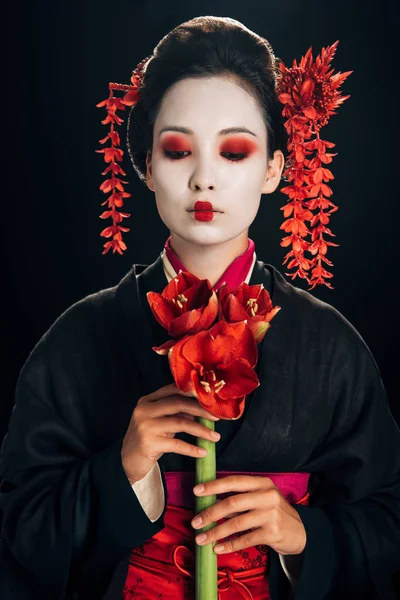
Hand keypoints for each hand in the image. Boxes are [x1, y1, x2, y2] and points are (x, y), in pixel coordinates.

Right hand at [121, 383, 220, 483]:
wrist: (126, 462)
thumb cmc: (147, 440)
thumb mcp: (160, 422)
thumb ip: (177, 413)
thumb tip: (203, 410)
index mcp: (147, 400)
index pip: (173, 390)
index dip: (194, 393)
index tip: (211, 398)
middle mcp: (145, 409)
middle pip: (179, 403)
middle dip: (202, 409)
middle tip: (218, 417)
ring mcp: (145, 425)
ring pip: (180, 422)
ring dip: (201, 430)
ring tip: (215, 437)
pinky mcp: (149, 443)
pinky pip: (177, 444)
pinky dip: (192, 448)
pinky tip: (203, 452)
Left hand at [191, 474, 306, 555]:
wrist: (300, 532)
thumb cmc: (273, 512)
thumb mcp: (262, 497)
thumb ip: (241, 495)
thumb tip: (210, 499)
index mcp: (262, 483)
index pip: (234, 481)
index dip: (214, 486)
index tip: (196, 492)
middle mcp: (267, 496)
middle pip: (232, 503)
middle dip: (210, 513)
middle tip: (195, 522)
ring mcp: (271, 514)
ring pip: (236, 523)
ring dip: (216, 532)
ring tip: (201, 538)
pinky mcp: (272, 533)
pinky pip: (245, 539)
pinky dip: (229, 545)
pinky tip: (217, 548)